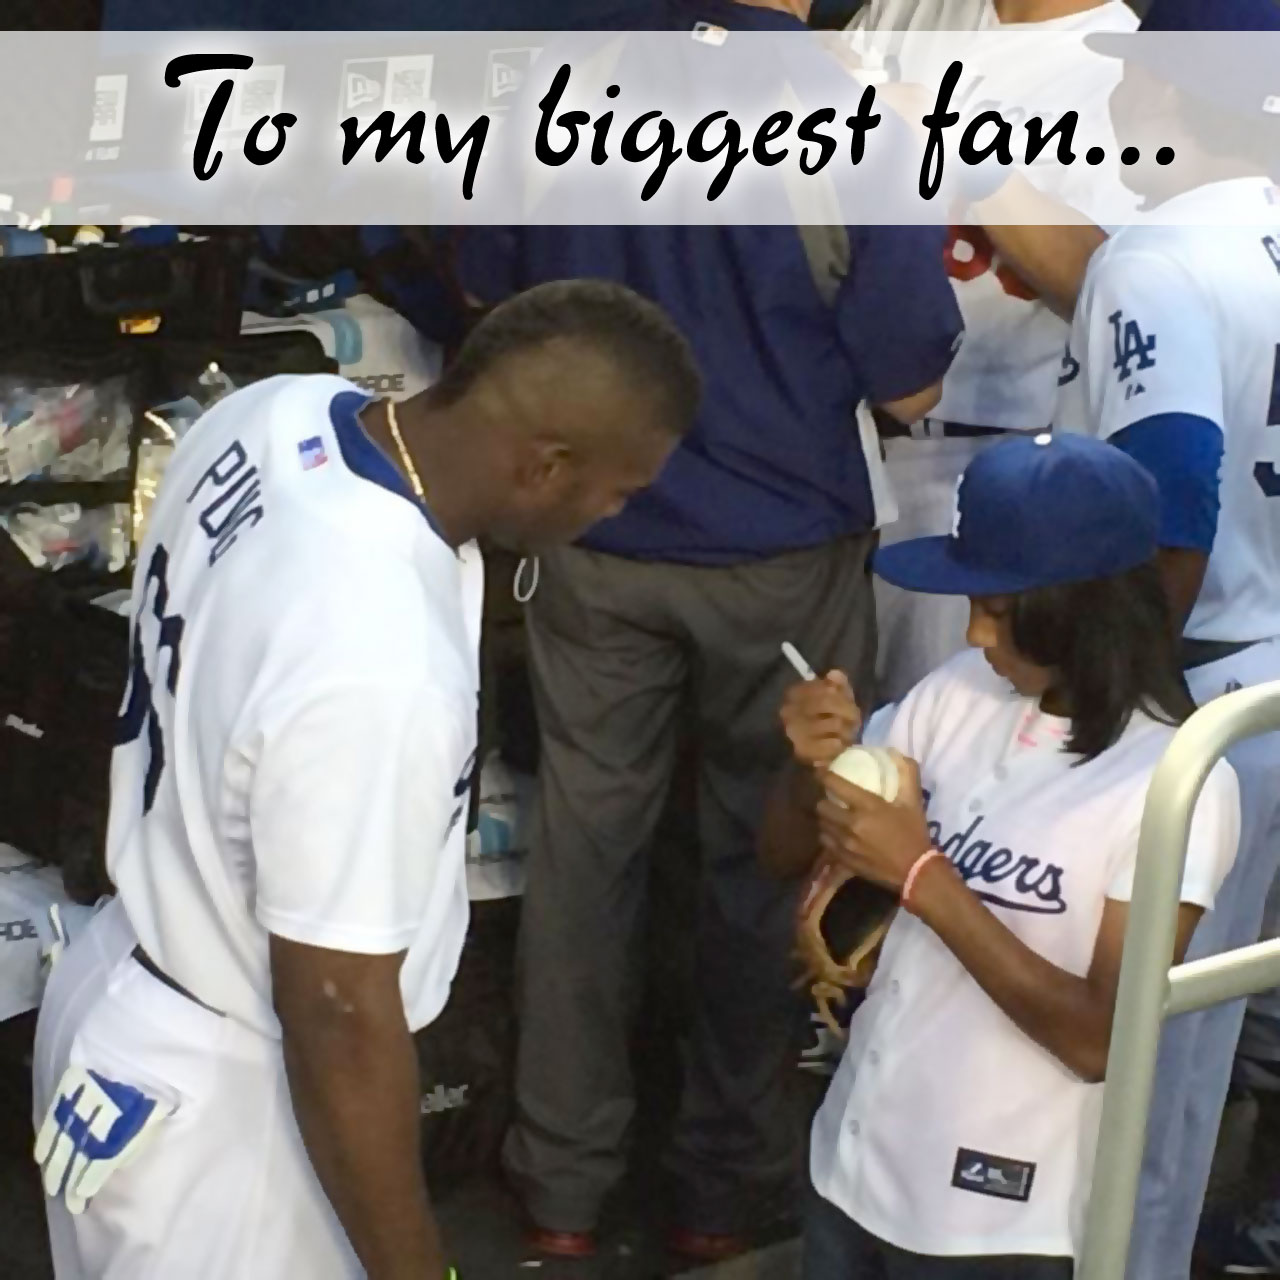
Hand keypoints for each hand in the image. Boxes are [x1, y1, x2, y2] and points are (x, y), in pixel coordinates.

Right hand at [780, 671, 860, 771]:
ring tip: (845, 734)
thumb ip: (838, 685)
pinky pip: (833, 744)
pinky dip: (839, 745)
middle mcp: (790, 710)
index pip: (826, 688)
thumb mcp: (834, 700)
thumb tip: (834, 674)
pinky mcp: (803, 751)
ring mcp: (795, 731)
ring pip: (834, 722)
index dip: (843, 696)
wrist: (804, 759)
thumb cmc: (824, 723)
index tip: (848, 703)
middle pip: (829, 701)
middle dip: (848, 711)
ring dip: (846, 730)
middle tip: (854, 721)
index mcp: (795, 694)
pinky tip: (837, 746)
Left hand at [816, 754, 932, 894]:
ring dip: (825, 819)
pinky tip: (835, 835)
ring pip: (822, 826)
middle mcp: (852, 824)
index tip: (821, 771)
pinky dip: (828, 837)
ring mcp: (845, 844)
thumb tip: (894, 753)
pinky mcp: (844, 861)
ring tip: (831, 816)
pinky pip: (827, 844)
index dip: (824, 775)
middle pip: (822, 807)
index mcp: (868, 806)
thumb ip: (907, 774)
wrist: (916, 872)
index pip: (835, 784)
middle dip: (823, 800)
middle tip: (829, 798)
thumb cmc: (915, 834)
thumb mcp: (914, 802)